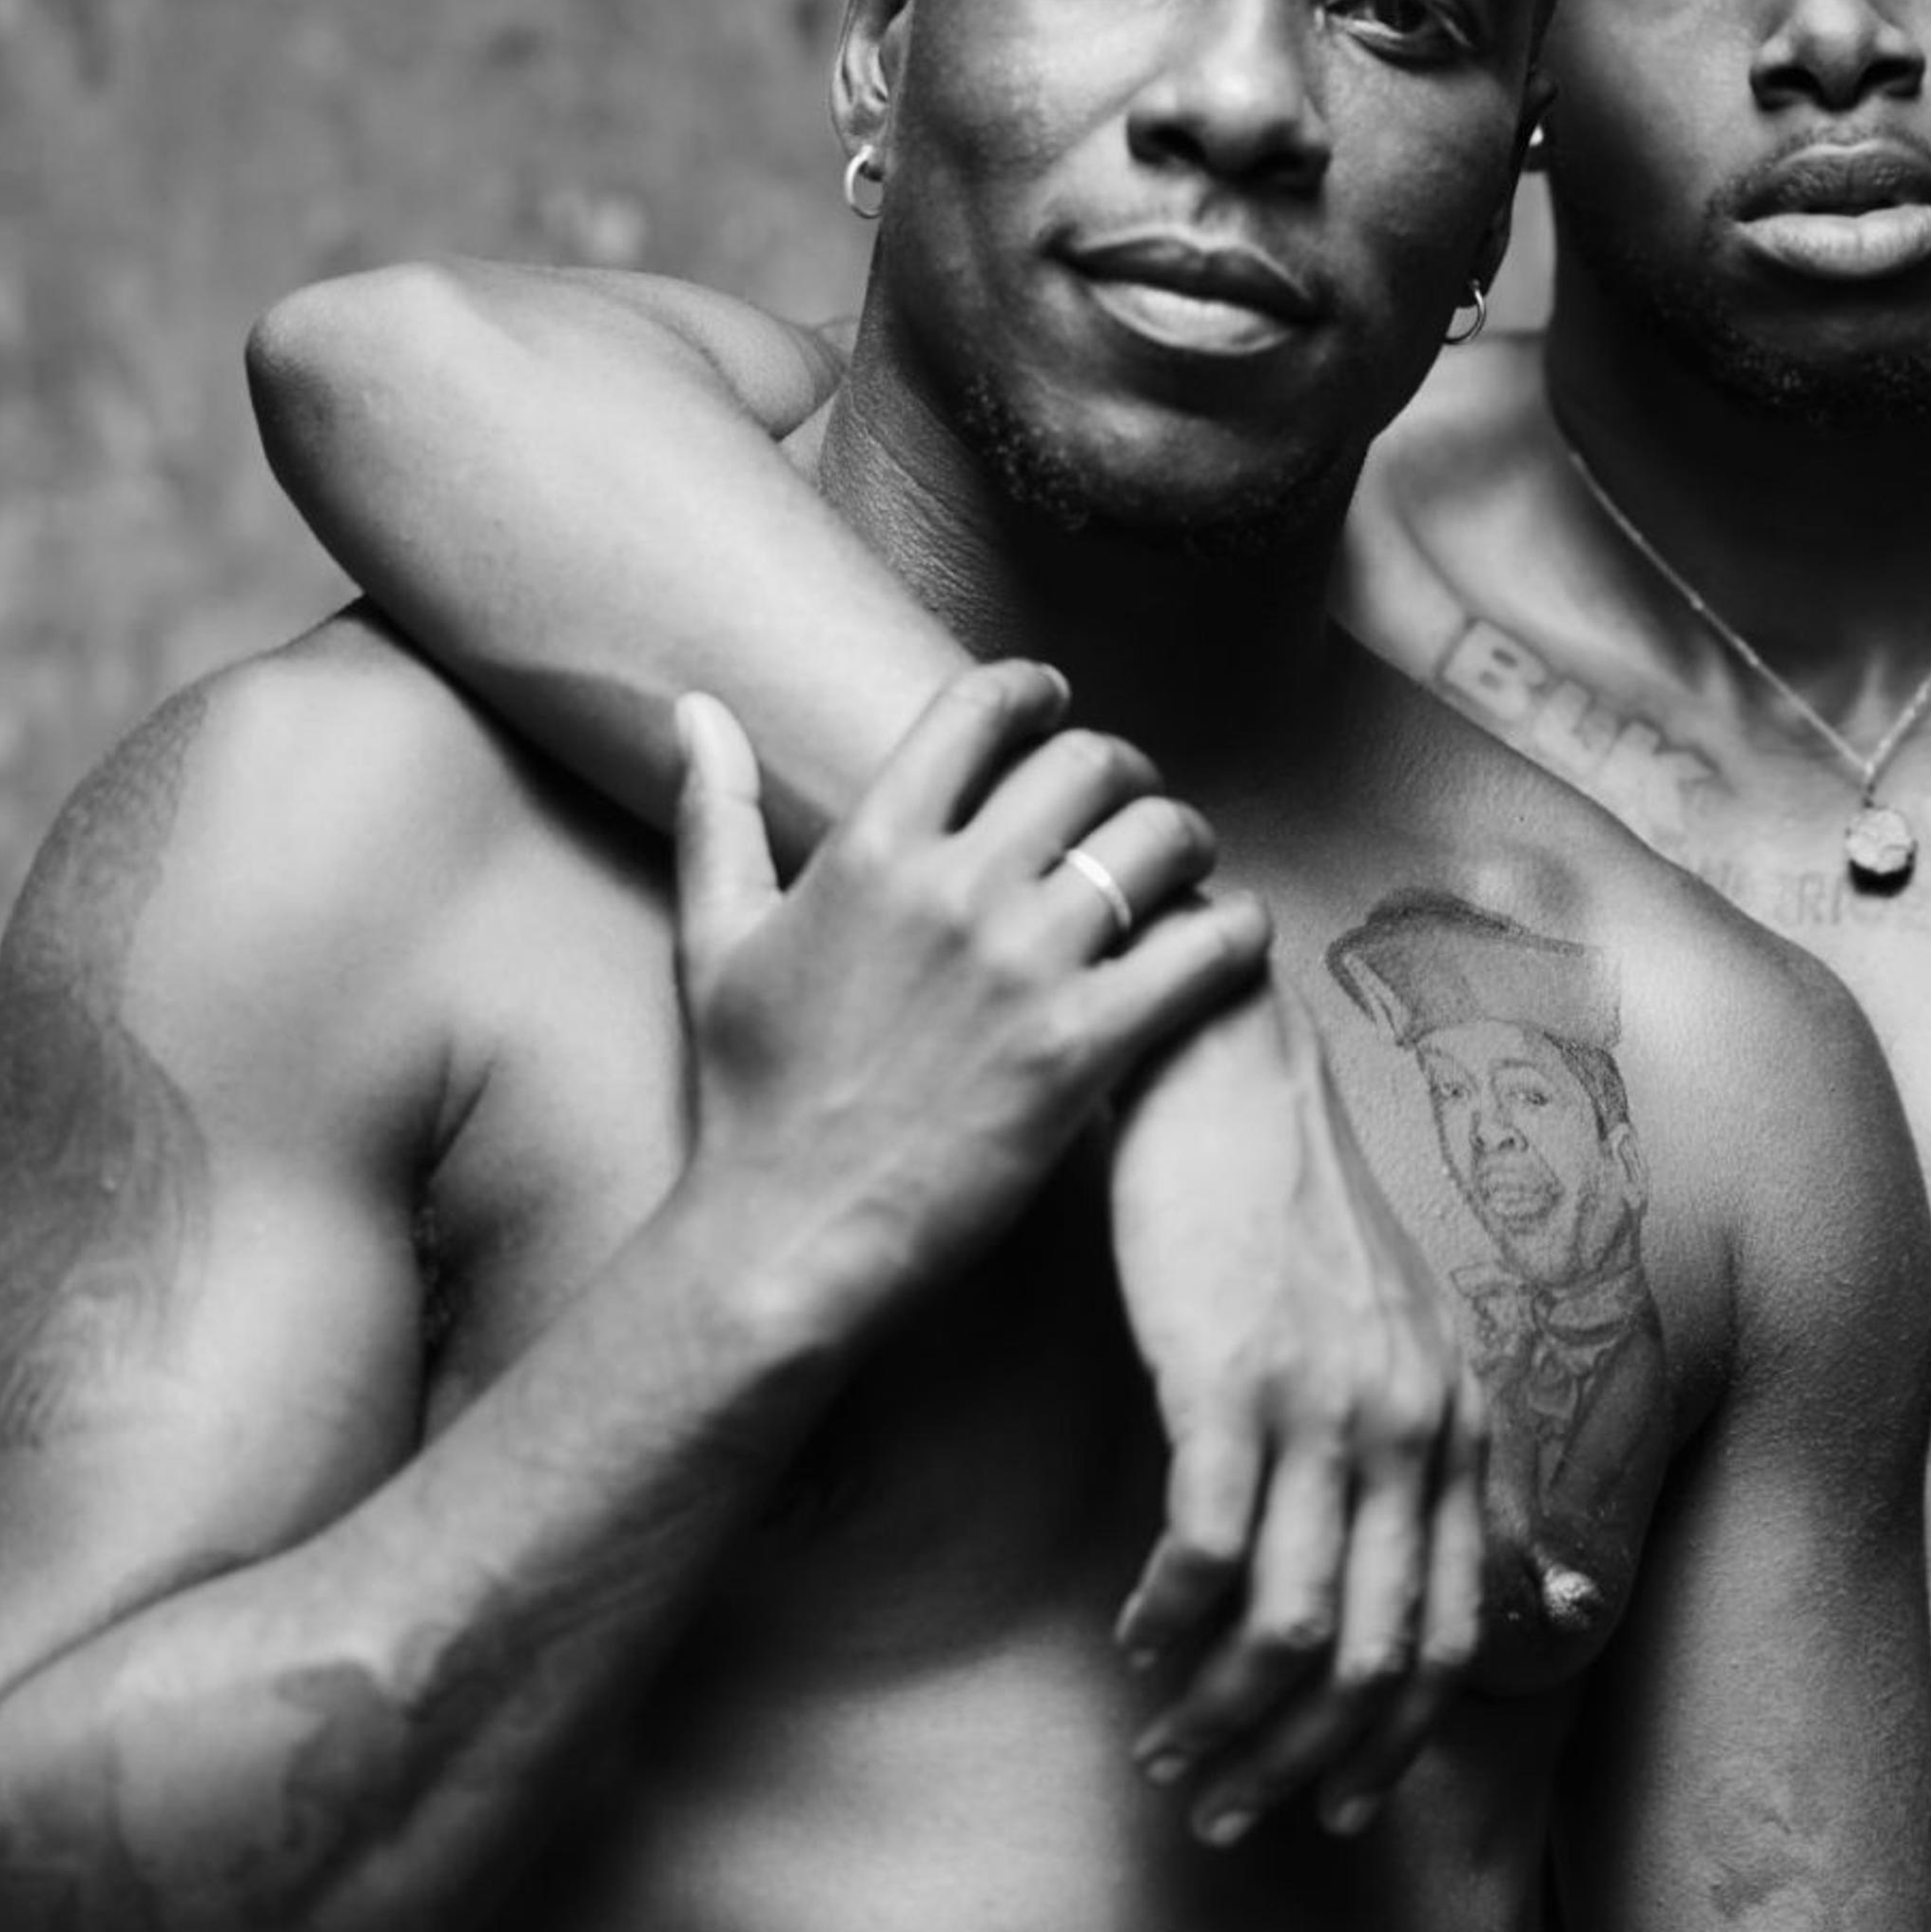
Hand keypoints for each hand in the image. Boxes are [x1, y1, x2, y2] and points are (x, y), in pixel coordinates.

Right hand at [672, 668, 1265, 1335]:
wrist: (786, 1238)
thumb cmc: (751, 1097)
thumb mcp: (716, 941)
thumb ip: (715, 813)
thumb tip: (697, 709)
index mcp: (871, 849)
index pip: (979, 709)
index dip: (1034, 693)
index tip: (1056, 708)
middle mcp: (954, 888)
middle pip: (1089, 765)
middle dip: (1126, 771)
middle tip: (1132, 805)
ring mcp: (1024, 967)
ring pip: (1158, 841)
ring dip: (1186, 843)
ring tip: (1183, 870)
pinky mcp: (1082, 1048)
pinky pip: (1202, 950)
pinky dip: (1234, 931)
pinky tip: (1228, 939)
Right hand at [1106, 987, 1488, 1845]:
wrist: (1232, 1070)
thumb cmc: (1302, 1207)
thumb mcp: (1412, 1337)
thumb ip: (1459, 1462)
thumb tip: (1538, 1597)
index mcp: (1457, 1425)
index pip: (1450, 1637)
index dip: (1393, 1746)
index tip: (1332, 1809)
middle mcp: (1410, 1428)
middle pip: (1376, 1662)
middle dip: (1297, 1766)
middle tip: (1224, 1815)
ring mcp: (1324, 1406)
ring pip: (1292, 1631)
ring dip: (1222, 1718)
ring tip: (1165, 1756)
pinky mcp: (1229, 1378)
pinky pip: (1209, 1550)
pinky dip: (1171, 1621)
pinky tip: (1135, 1640)